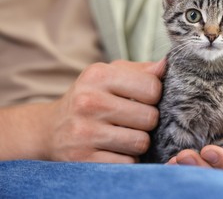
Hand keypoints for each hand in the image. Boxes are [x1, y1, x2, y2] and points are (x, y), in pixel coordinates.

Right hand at [45, 59, 165, 162]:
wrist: (50, 129)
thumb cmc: (90, 97)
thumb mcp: (109, 75)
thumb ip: (140, 71)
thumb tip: (166, 65)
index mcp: (98, 76)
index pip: (152, 88)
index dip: (154, 96)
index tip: (144, 99)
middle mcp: (89, 101)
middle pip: (149, 117)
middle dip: (147, 121)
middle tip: (133, 120)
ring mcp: (84, 132)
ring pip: (140, 142)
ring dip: (138, 141)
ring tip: (124, 134)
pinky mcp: (83, 158)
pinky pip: (127, 162)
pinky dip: (126, 158)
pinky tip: (114, 149)